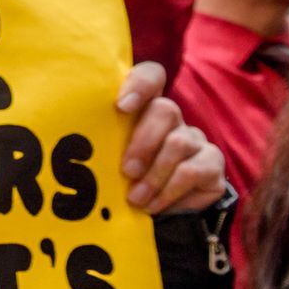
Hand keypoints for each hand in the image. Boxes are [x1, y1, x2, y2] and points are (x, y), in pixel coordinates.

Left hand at [115, 62, 226, 214]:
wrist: (161, 212)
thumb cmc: (125, 179)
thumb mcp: (109, 159)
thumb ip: (101, 145)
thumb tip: (76, 150)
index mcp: (143, 109)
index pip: (151, 76)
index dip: (140, 84)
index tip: (121, 106)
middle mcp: (172, 119)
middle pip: (165, 109)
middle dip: (143, 142)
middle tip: (127, 171)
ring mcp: (195, 139)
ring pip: (178, 143)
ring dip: (153, 176)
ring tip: (135, 198)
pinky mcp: (212, 163)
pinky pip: (191, 171)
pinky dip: (169, 192)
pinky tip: (154, 205)